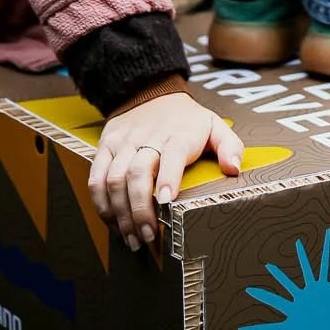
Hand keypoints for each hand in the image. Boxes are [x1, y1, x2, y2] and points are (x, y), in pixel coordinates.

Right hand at [89, 90, 243, 250]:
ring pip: (114, 179)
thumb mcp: (214, 125)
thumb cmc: (186, 119)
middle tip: (147, 236)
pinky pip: (96, 177)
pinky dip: (100, 203)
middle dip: (140, 208)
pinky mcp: (105, 146)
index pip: (171, 155)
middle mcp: (147, 138)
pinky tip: (111, 223)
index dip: (168, 178)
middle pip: (137, 173)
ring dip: (120, 213)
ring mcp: (123, 143)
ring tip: (131, 238)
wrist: (150, 91)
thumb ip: (230, 146)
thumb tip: (234, 169)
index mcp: (178, 135)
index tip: (165, 202)